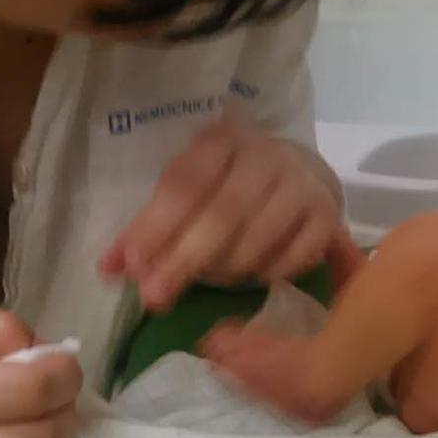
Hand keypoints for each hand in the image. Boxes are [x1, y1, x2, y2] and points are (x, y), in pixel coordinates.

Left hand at [98, 109, 343, 311]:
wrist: (301, 172)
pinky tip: (254, 277)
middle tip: (156, 297)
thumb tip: (109, 270)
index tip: (132, 267)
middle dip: (185, 259)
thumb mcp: (190, 192)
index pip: (185, 183)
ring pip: (260, 236)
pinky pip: (298, 255)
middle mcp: (266, 155)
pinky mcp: (328, 214)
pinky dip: (271, 272)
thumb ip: (150, 227)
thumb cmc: (231, 185)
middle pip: (223, 213)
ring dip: (226, 269)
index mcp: (221, 140)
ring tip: (207, 283)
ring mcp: (302, 184)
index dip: (156, 226)